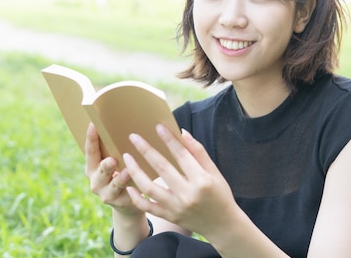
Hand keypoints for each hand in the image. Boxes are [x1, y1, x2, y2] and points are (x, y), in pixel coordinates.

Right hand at [84, 123, 140, 215]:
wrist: (127, 202)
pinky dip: (132, 190)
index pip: (90, 151)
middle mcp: (96, 180)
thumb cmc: (121, 171)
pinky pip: (127, 196)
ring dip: (120, 179)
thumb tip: (127, 122)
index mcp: (93, 166)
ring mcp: (106, 194)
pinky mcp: (120, 203)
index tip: (93, 124)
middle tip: (112, 159)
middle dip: (105, 165)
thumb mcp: (116, 160)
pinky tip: (139, 184)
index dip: (91, 138)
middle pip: (100, 171)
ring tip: (127, 172)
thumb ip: (116, 148)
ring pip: (113, 186)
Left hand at [123, 125, 237, 236]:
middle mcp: (187, 194)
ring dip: (136, 171)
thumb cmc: (220, 194)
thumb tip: (183, 133)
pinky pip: (148, 208)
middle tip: (133, 137)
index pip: (181, 154)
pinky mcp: (170, 217)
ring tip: (127, 157)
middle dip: (145, 150)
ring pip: (150, 188)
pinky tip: (129, 185)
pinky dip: (137, 197)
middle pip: (161, 168)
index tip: (157, 127)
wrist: (223, 225)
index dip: (168, 139)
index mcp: (201, 180)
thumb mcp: (215, 172)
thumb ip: (199, 152)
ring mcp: (177, 207)